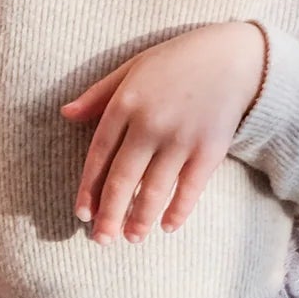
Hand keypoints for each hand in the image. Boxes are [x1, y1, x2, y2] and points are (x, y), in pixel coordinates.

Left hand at [61, 23, 266, 242]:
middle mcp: (150, 123)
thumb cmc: (176, 61)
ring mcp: (181, 138)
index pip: (99, 154)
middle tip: (101, 240)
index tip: (82, 213)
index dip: (89, 187)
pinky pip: (189, 189)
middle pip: (123, 179)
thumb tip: (65, 114)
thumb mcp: (132, 68)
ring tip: (131, 238)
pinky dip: (178, 211)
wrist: (233, 57)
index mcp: (126, 103)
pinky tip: (167, 226)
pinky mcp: (209, 149)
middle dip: (110, 214)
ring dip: (140, 219)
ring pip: (154, 190)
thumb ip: (98, 94)